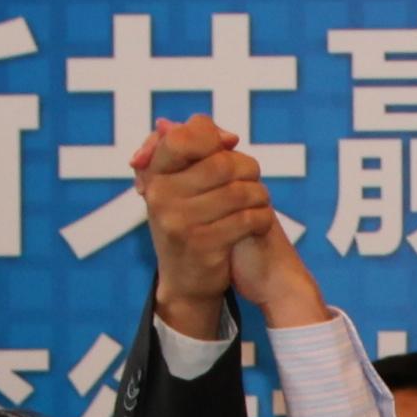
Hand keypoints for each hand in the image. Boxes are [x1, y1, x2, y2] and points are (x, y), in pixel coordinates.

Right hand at [134, 118, 318, 333]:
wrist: (185, 280)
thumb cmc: (187, 222)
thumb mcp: (180, 184)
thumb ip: (197, 150)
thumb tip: (229, 137)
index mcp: (155, 175)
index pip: (181, 137)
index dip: (210, 136)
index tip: (227, 146)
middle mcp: (161, 195)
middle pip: (222, 163)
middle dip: (247, 169)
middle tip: (252, 179)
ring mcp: (180, 221)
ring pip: (240, 192)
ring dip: (259, 195)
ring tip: (258, 201)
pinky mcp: (202, 244)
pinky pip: (247, 219)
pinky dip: (262, 219)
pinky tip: (259, 222)